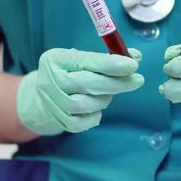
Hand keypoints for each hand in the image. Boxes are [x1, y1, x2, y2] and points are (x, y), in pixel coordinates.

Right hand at [17, 48, 143, 134]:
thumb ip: (108, 57)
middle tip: (137, 80)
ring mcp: (51, 102)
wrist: (43, 96)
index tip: (133, 65)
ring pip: (82, 104)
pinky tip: (98, 109)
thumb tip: (136, 57)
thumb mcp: (84, 59)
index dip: (110, 64)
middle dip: (115, 83)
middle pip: (85, 83)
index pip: (85, 60)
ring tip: (110, 94)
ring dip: (103, 99)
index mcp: (56, 58)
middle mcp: (49, 79)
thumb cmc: (72, 73)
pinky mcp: (57, 120)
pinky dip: (94, 116)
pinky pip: (80, 123)